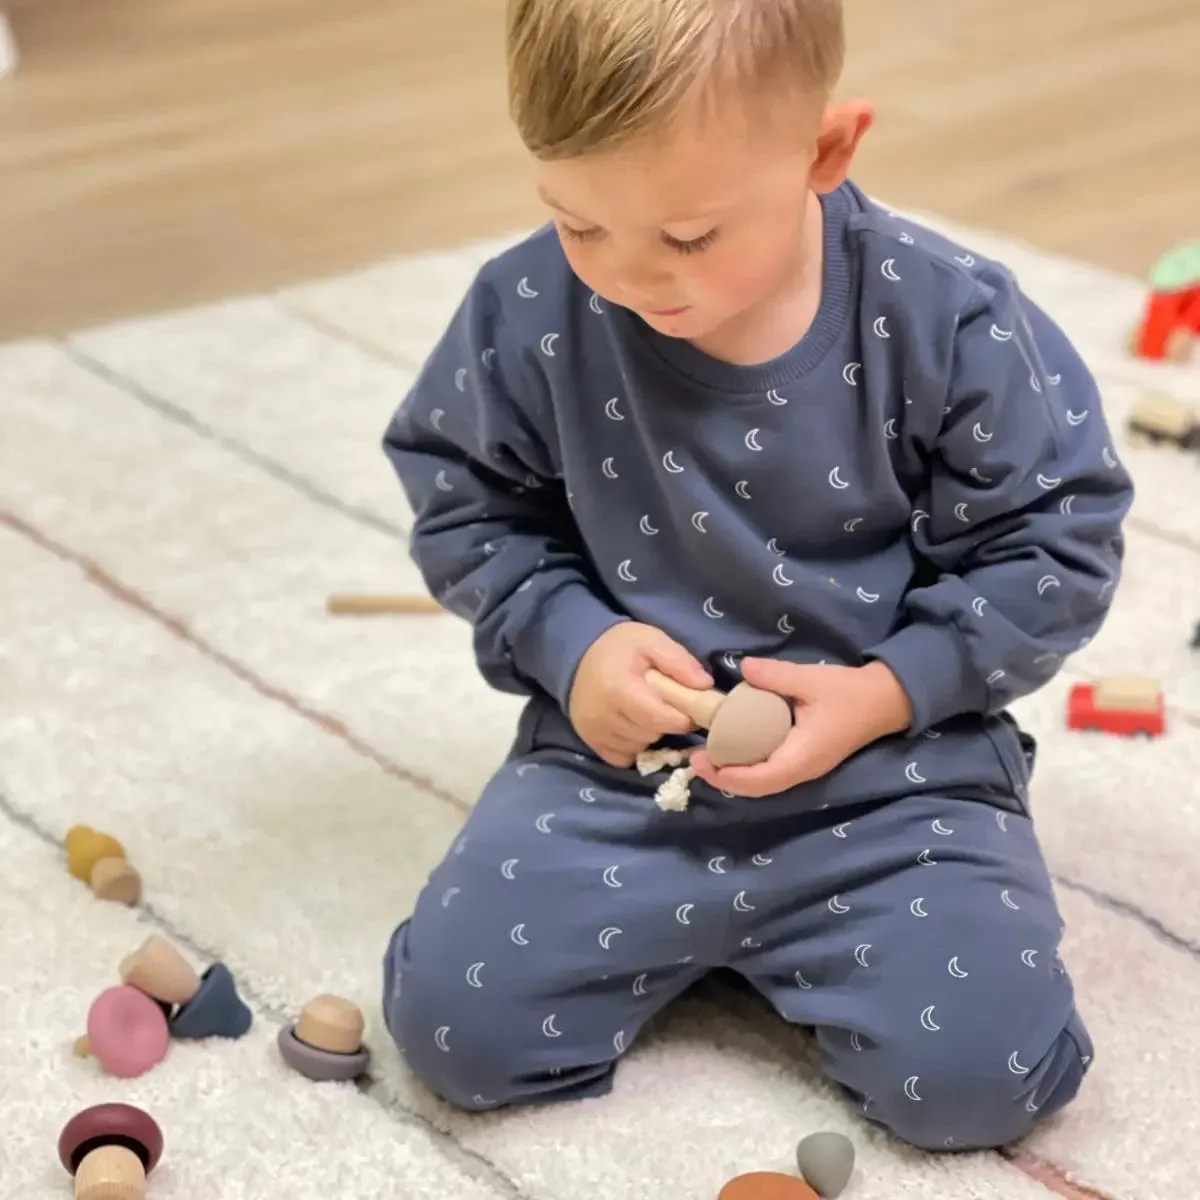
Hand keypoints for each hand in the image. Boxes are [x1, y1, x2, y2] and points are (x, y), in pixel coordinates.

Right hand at [569, 623, 713, 767]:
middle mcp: (602, 715)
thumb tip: (705, 686)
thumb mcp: (652, 640)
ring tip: (645, 711)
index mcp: (619, 688)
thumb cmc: (620, 647)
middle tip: (663, 704)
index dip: (682, 718)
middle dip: (664, 722)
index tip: (688, 708)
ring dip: (648, 733)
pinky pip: (622, 757)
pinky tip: (632, 725)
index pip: (660, 719)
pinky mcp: (589, 741)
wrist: (579, 654)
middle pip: (651, 734)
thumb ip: (679, 661)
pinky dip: (632, 745)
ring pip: (638, 747)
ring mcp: (593, 731)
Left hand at [689, 659, 912, 797]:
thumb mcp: (811, 679)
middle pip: (758, 788)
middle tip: (696, 760)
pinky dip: (749, 769)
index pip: (762, 778)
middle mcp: (803, 770)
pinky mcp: (805, 762)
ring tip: (709, 758)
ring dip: (735, 776)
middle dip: (725, 778)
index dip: (730, 776)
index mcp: (804, 755)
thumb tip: (742, 668)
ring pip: (764, 784)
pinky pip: (772, 774)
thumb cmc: (848, 692)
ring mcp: (806, 769)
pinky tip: (734, 751)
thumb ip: (775, 676)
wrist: (884, 701)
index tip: (704, 761)